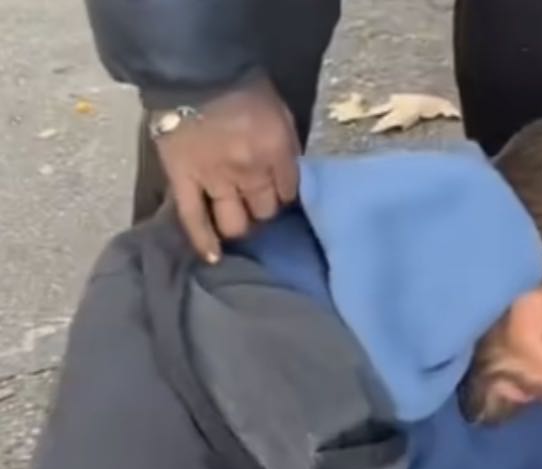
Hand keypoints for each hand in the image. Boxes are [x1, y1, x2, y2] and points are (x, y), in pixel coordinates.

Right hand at [156, 78, 299, 262]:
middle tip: (257, 207)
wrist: (194, 68)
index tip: (278, 193)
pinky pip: (194, 220)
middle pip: (264, 212)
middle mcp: (249, 174)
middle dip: (264, 211)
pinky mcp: (184, 182)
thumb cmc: (244, 87)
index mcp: (276, 155)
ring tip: (239, 224)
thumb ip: (286, 149)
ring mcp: (215, 181)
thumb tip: (290, 178)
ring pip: (235, 223)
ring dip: (240, 226)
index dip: (284, 195)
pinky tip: (213, 259)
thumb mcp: (280, 114)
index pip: (288, 194)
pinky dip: (204, 242)